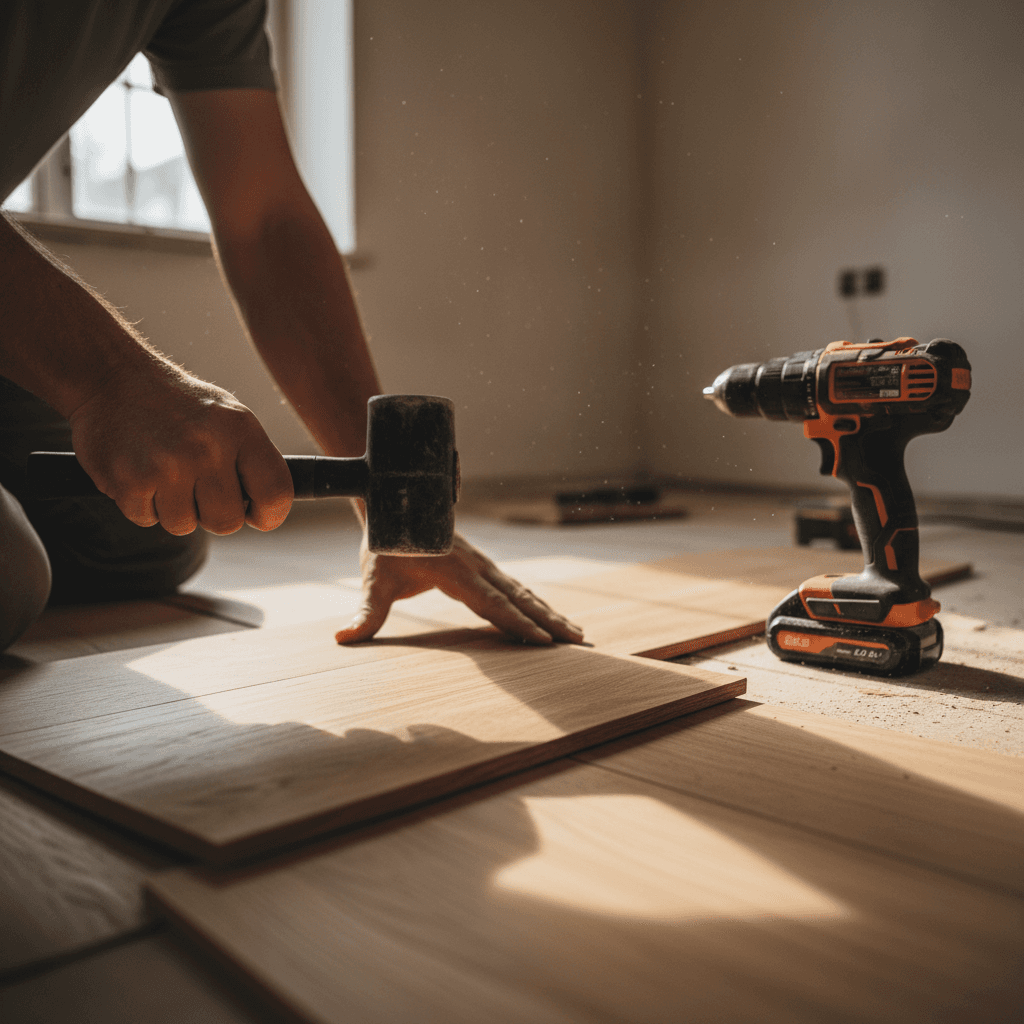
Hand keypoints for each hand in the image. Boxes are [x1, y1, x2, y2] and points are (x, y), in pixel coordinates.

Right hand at [68, 355, 292, 535]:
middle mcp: (207, 447)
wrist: (111, 378)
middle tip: (199, 491)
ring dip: (175, 510)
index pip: (276, 492)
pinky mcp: (130, 480)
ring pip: (184, 526)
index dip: (270, 515)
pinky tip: (140, 472)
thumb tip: (272, 507)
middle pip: (227, 522)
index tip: (257, 515)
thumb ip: (253, 459)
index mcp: (240, 429)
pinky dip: (142, 505)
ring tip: (165, 473)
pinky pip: (147, 520)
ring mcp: (168, 465)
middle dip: (214, 516)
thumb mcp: (229, 417)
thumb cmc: (180, 406)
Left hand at [335, 532, 585, 644]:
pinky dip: (537, 604)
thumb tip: (343, 637)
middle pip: (519, 598)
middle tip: (578, 641)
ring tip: (577, 634)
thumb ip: (365, 612)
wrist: (393, 504)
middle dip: (549, 620)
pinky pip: (515, 588)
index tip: (542, 640)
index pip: (490, 602)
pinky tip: (550, 618)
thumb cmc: (384, 545)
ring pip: (523, 592)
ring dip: (550, 613)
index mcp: (454, 570)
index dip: (516, 623)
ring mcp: (483, 565)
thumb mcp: (372, 579)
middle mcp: (476, 566)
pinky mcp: (482, 567)